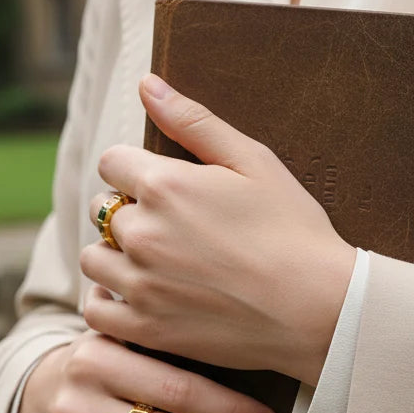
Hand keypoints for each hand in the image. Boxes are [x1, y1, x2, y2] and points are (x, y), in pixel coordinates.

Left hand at [81, 74, 356, 386]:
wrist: (320, 309)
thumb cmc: (294, 229)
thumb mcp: (252, 161)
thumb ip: (193, 121)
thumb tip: (147, 84)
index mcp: (163, 185)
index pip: (111, 162)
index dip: (135, 170)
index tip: (163, 187)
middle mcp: (142, 233)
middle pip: (102, 209)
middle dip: (129, 212)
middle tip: (171, 228)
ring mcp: (140, 285)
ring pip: (93, 258)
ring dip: (114, 255)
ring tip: (154, 262)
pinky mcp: (145, 328)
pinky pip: (96, 310)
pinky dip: (107, 301)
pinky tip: (135, 295)